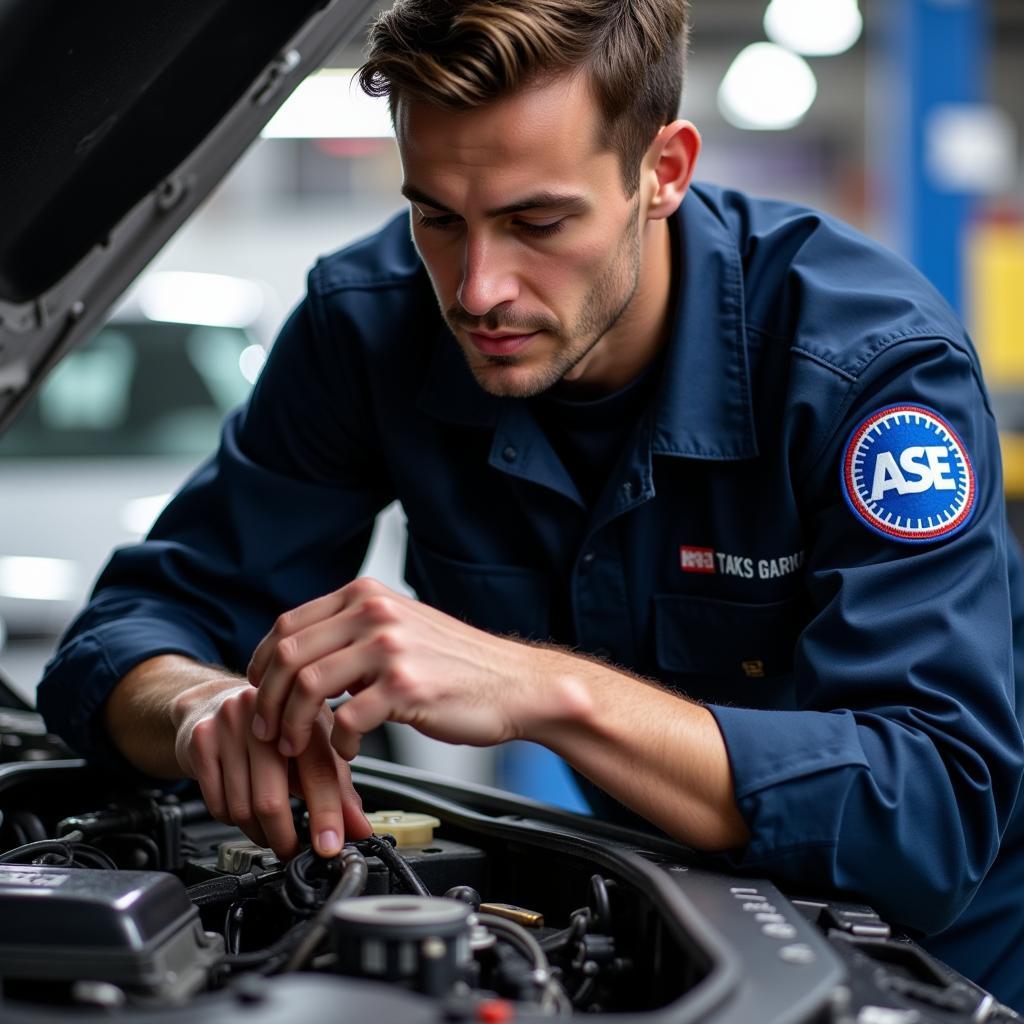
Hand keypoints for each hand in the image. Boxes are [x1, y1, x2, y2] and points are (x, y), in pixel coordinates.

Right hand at [172, 681, 371, 859]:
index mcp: (305, 712)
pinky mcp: (201, 742)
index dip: (327, 814)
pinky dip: (233, 820)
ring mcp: (230, 726)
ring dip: (259, 832)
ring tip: (269, 828)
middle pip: (272, 799)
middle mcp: (268, 714)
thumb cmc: (273, 725)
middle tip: (293, 850)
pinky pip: (218, 804)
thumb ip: (337, 786)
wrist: (212, 702)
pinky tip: (243, 808)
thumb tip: (359, 828)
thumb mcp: (312, 744)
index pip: (319, 771)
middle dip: (284, 836)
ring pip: (242, 808)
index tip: (329, 846)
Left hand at [246, 578, 579, 760]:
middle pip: (288, 655)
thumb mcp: (400, 627)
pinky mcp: (405, 686)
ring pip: (307, 686)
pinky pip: (347, 719)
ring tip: (299, 746)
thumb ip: (353, 632)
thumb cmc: (458, 665)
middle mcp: (374, 614)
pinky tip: (349, 750)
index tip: (259, 691)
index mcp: (367, 596)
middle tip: (268, 730)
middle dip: (268, 700)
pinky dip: (339, 742)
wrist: (515, 684)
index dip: (262, 664)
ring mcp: (390, 648)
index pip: (288, 624)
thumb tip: (302, 656)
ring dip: (293, 725)